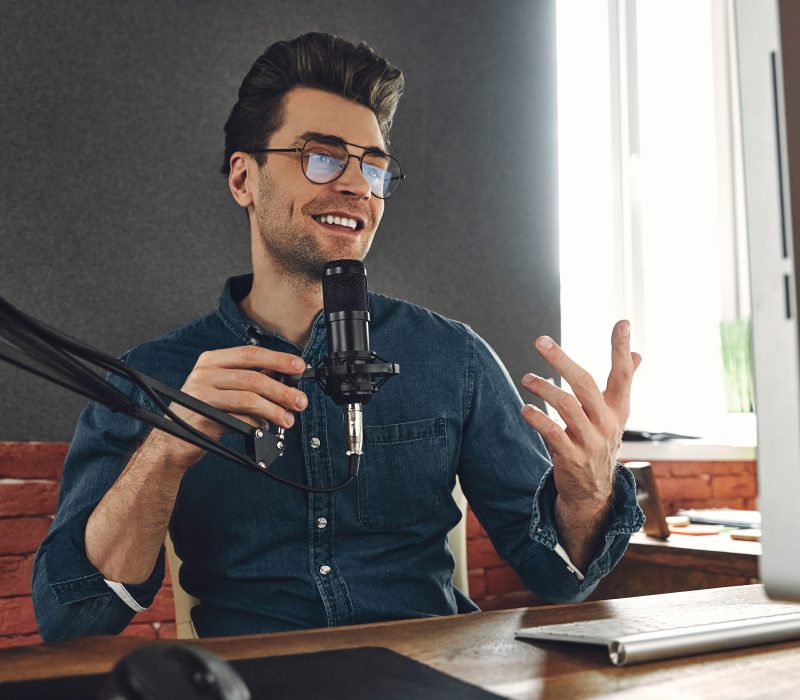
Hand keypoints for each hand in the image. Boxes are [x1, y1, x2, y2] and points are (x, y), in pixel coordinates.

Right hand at [155, 346, 308, 467]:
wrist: (173, 439)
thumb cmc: (204, 411)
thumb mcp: (222, 387)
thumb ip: (249, 380)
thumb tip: (285, 378)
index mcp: (211, 360)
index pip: (250, 353)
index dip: (278, 359)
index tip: (299, 366)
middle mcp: (204, 374)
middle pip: (253, 378)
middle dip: (282, 391)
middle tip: (300, 401)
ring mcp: (201, 395)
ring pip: (249, 399)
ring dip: (274, 411)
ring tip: (288, 419)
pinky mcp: (203, 418)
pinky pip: (240, 421)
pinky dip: (258, 425)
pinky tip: (265, 429)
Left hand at [520, 320, 641, 517]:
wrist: (593, 492)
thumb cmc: (599, 442)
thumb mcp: (615, 415)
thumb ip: (624, 383)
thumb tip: (637, 353)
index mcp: (618, 409)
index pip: (623, 375)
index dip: (621, 349)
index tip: (622, 322)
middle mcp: (607, 423)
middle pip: (586, 384)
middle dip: (562, 360)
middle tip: (540, 341)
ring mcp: (591, 442)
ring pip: (567, 406)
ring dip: (543, 389)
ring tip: (526, 379)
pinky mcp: (572, 458)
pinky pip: (553, 434)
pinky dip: (537, 419)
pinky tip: (525, 409)